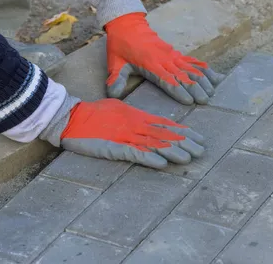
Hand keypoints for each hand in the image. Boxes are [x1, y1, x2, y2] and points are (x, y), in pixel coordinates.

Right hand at [40, 98, 204, 168]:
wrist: (70, 116)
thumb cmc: (91, 113)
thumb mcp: (116, 109)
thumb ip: (131, 116)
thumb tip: (144, 122)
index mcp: (136, 115)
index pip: (165, 124)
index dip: (183, 132)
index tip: (198, 138)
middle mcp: (134, 124)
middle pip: (164, 134)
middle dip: (184, 142)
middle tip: (202, 150)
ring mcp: (124, 135)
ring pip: (154, 144)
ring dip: (173, 151)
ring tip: (189, 158)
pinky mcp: (113, 146)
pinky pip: (135, 153)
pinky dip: (149, 158)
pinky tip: (163, 164)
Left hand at [105, 13, 224, 104]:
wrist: (127, 25)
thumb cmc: (121, 45)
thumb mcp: (115, 62)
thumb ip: (115, 78)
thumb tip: (112, 94)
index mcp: (151, 63)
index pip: (167, 79)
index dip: (179, 90)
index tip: (189, 101)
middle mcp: (165, 59)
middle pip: (184, 75)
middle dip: (196, 88)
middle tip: (205, 101)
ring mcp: (172, 55)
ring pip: (192, 68)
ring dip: (203, 80)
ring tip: (213, 92)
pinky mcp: (175, 53)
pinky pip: (193, 61)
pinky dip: (204, 69)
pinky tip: (215, 77)